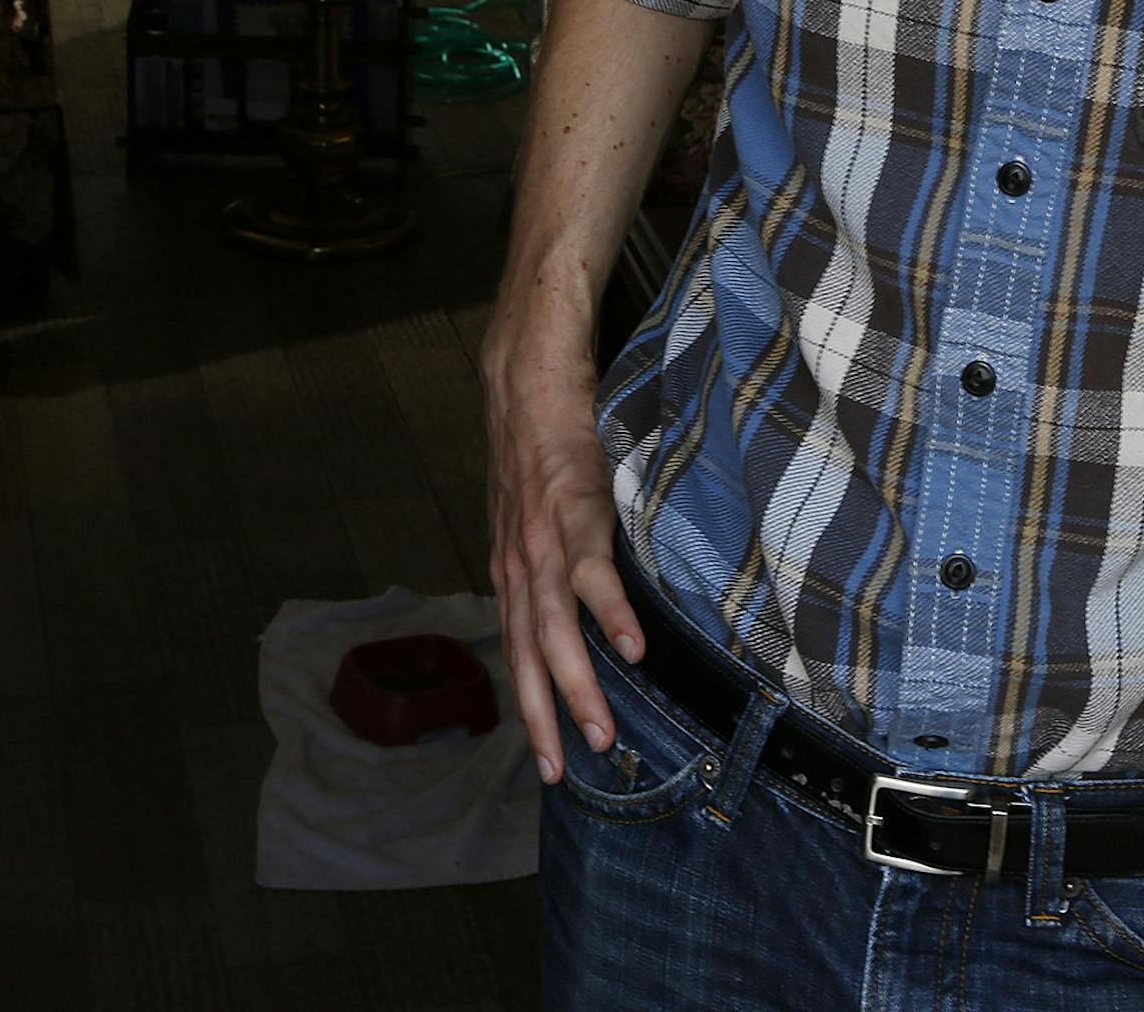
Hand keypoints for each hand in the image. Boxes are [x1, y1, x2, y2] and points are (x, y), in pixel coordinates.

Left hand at [481, 320, 644, 783]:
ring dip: (578, 684)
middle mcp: (518, 560)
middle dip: (544, 715)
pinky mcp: (574, 507)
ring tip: (602, 734)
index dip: (527, 701)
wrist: (527, 372)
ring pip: (555, 627)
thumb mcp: (531, 505)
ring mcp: (542, 537)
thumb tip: (581, 591)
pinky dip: (611, 612)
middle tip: (561, 771)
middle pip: (528, 653)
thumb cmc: (541, 437)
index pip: (515, 647)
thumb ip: (549, 549)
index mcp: (511, 563)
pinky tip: (632, 650)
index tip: (544, 756)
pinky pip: (594, 572)